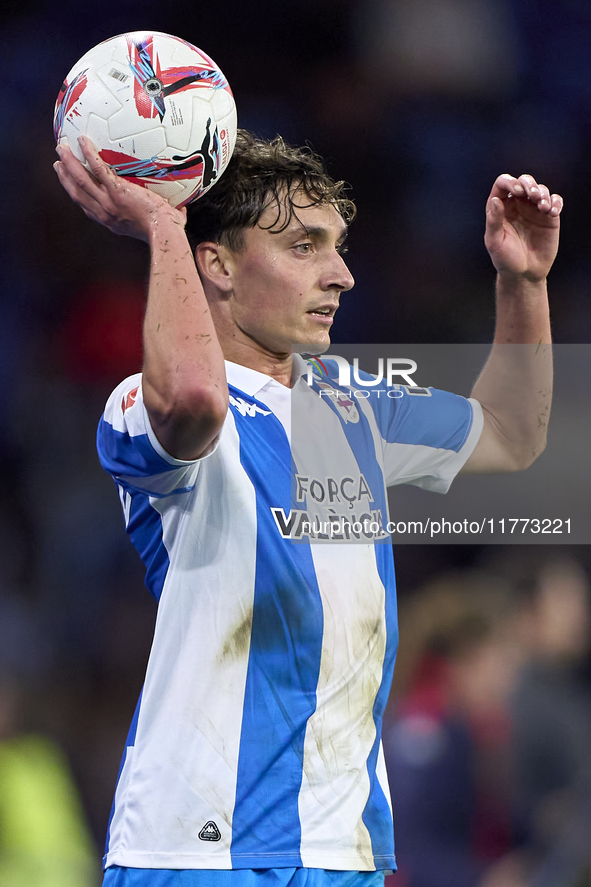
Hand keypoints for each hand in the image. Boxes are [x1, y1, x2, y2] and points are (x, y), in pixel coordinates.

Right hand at [53, 136, 185, 242]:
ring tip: (61, 148)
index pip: (88, 207)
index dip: (76, 194)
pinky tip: (82, 140)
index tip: (70, 184)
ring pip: (81, 180)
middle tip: (58, 163)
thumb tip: (183, 205)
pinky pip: (98, 169)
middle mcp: (105, 213)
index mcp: (111, 220)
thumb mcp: (161, 223)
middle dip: (66, 177)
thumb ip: (166, 213)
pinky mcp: (116, 191)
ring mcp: (108, 202)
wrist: (164, 233)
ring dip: (69, 163)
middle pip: (78, 193)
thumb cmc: (167, 231)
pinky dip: (88, 154)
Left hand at [484, 173, 562, 281]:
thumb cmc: (505, 259)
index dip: (510, 182)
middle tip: (532, 195)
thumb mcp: (494, 242)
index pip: (503, 184)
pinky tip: (552, 211)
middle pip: (524, 181)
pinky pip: (555, 201)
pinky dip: (555, 202)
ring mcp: (534, 210)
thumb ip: (494, 221)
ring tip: (543, 207)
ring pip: (541, 189)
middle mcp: (517, 205)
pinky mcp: (549, 217)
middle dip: (529, 183)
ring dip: (543, 193)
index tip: (517, 192)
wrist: (524, 274)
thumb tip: (495, 200)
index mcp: (501, 208)